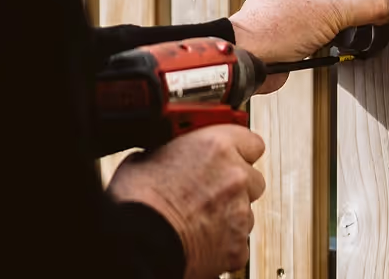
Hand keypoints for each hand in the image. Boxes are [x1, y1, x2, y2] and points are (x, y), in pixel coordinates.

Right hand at [107, 125, 265, 278]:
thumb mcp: (148, 156)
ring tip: (198, 218)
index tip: (233, 155)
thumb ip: (176, 152)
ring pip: (246, 211)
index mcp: (217, 147)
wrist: (137, 244)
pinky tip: (200, 239)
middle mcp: (235, 178)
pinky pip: (238, 241)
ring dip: (229, 213)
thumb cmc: (136, 202)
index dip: (240, 150)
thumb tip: (174, 155)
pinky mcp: (237, 246)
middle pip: (252, 179)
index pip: (252, 142)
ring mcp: (240, 213)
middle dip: (235, 185)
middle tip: (210, 190)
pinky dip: (224, 241)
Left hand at [229, 0, 388, 92]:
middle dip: (336, 0)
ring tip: (330, 30)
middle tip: (344, 12)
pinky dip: (312, 34)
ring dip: (324, 20)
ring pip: (311, 5)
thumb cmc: (277, 25)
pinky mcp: (272, 22)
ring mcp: (274, 0)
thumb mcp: (337, 9)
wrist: (251, 56)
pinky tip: (317, 44)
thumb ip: (371, 3)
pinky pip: (301, 24)